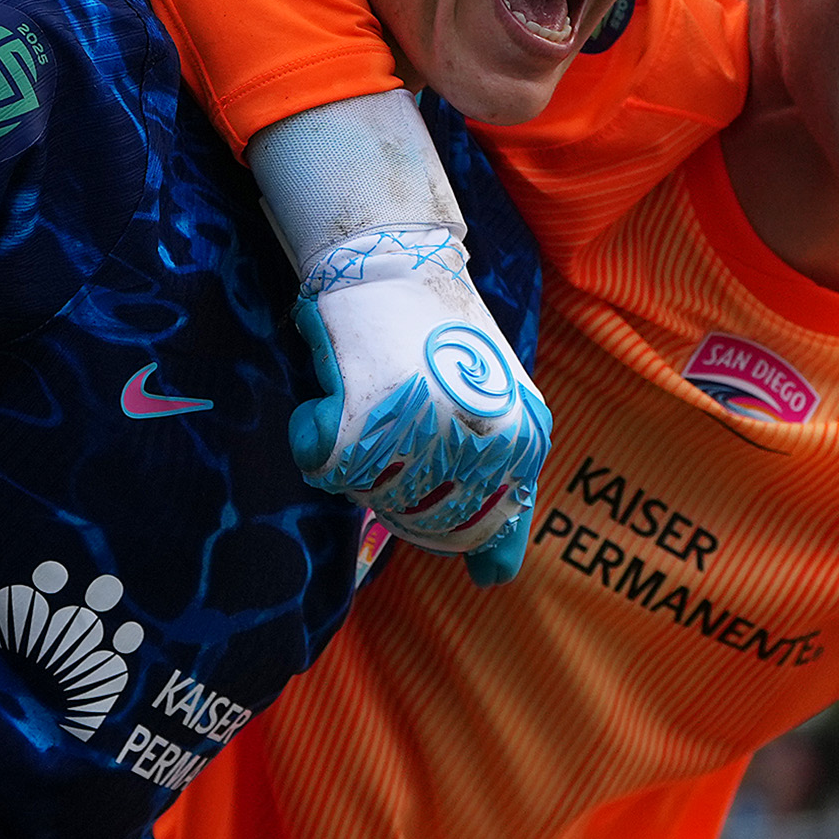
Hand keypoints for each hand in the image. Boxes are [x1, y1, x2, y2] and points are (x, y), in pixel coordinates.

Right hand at [289, 232, 553, 586]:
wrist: (393, 256)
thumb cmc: (441, 340)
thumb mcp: (498, 418)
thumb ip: (504, 498)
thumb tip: (493, 582)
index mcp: (523, 442)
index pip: (471, 533)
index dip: (429, 519)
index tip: (411, 474)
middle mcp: (482, 440)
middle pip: (413, 517)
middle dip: (384, 484)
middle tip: (380, 421)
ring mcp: (429, 429)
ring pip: (368, 495)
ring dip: (351, 456)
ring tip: (365, 395)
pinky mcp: (370, 412)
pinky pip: (326, 469)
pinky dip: (314, 436)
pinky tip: (332, 394)